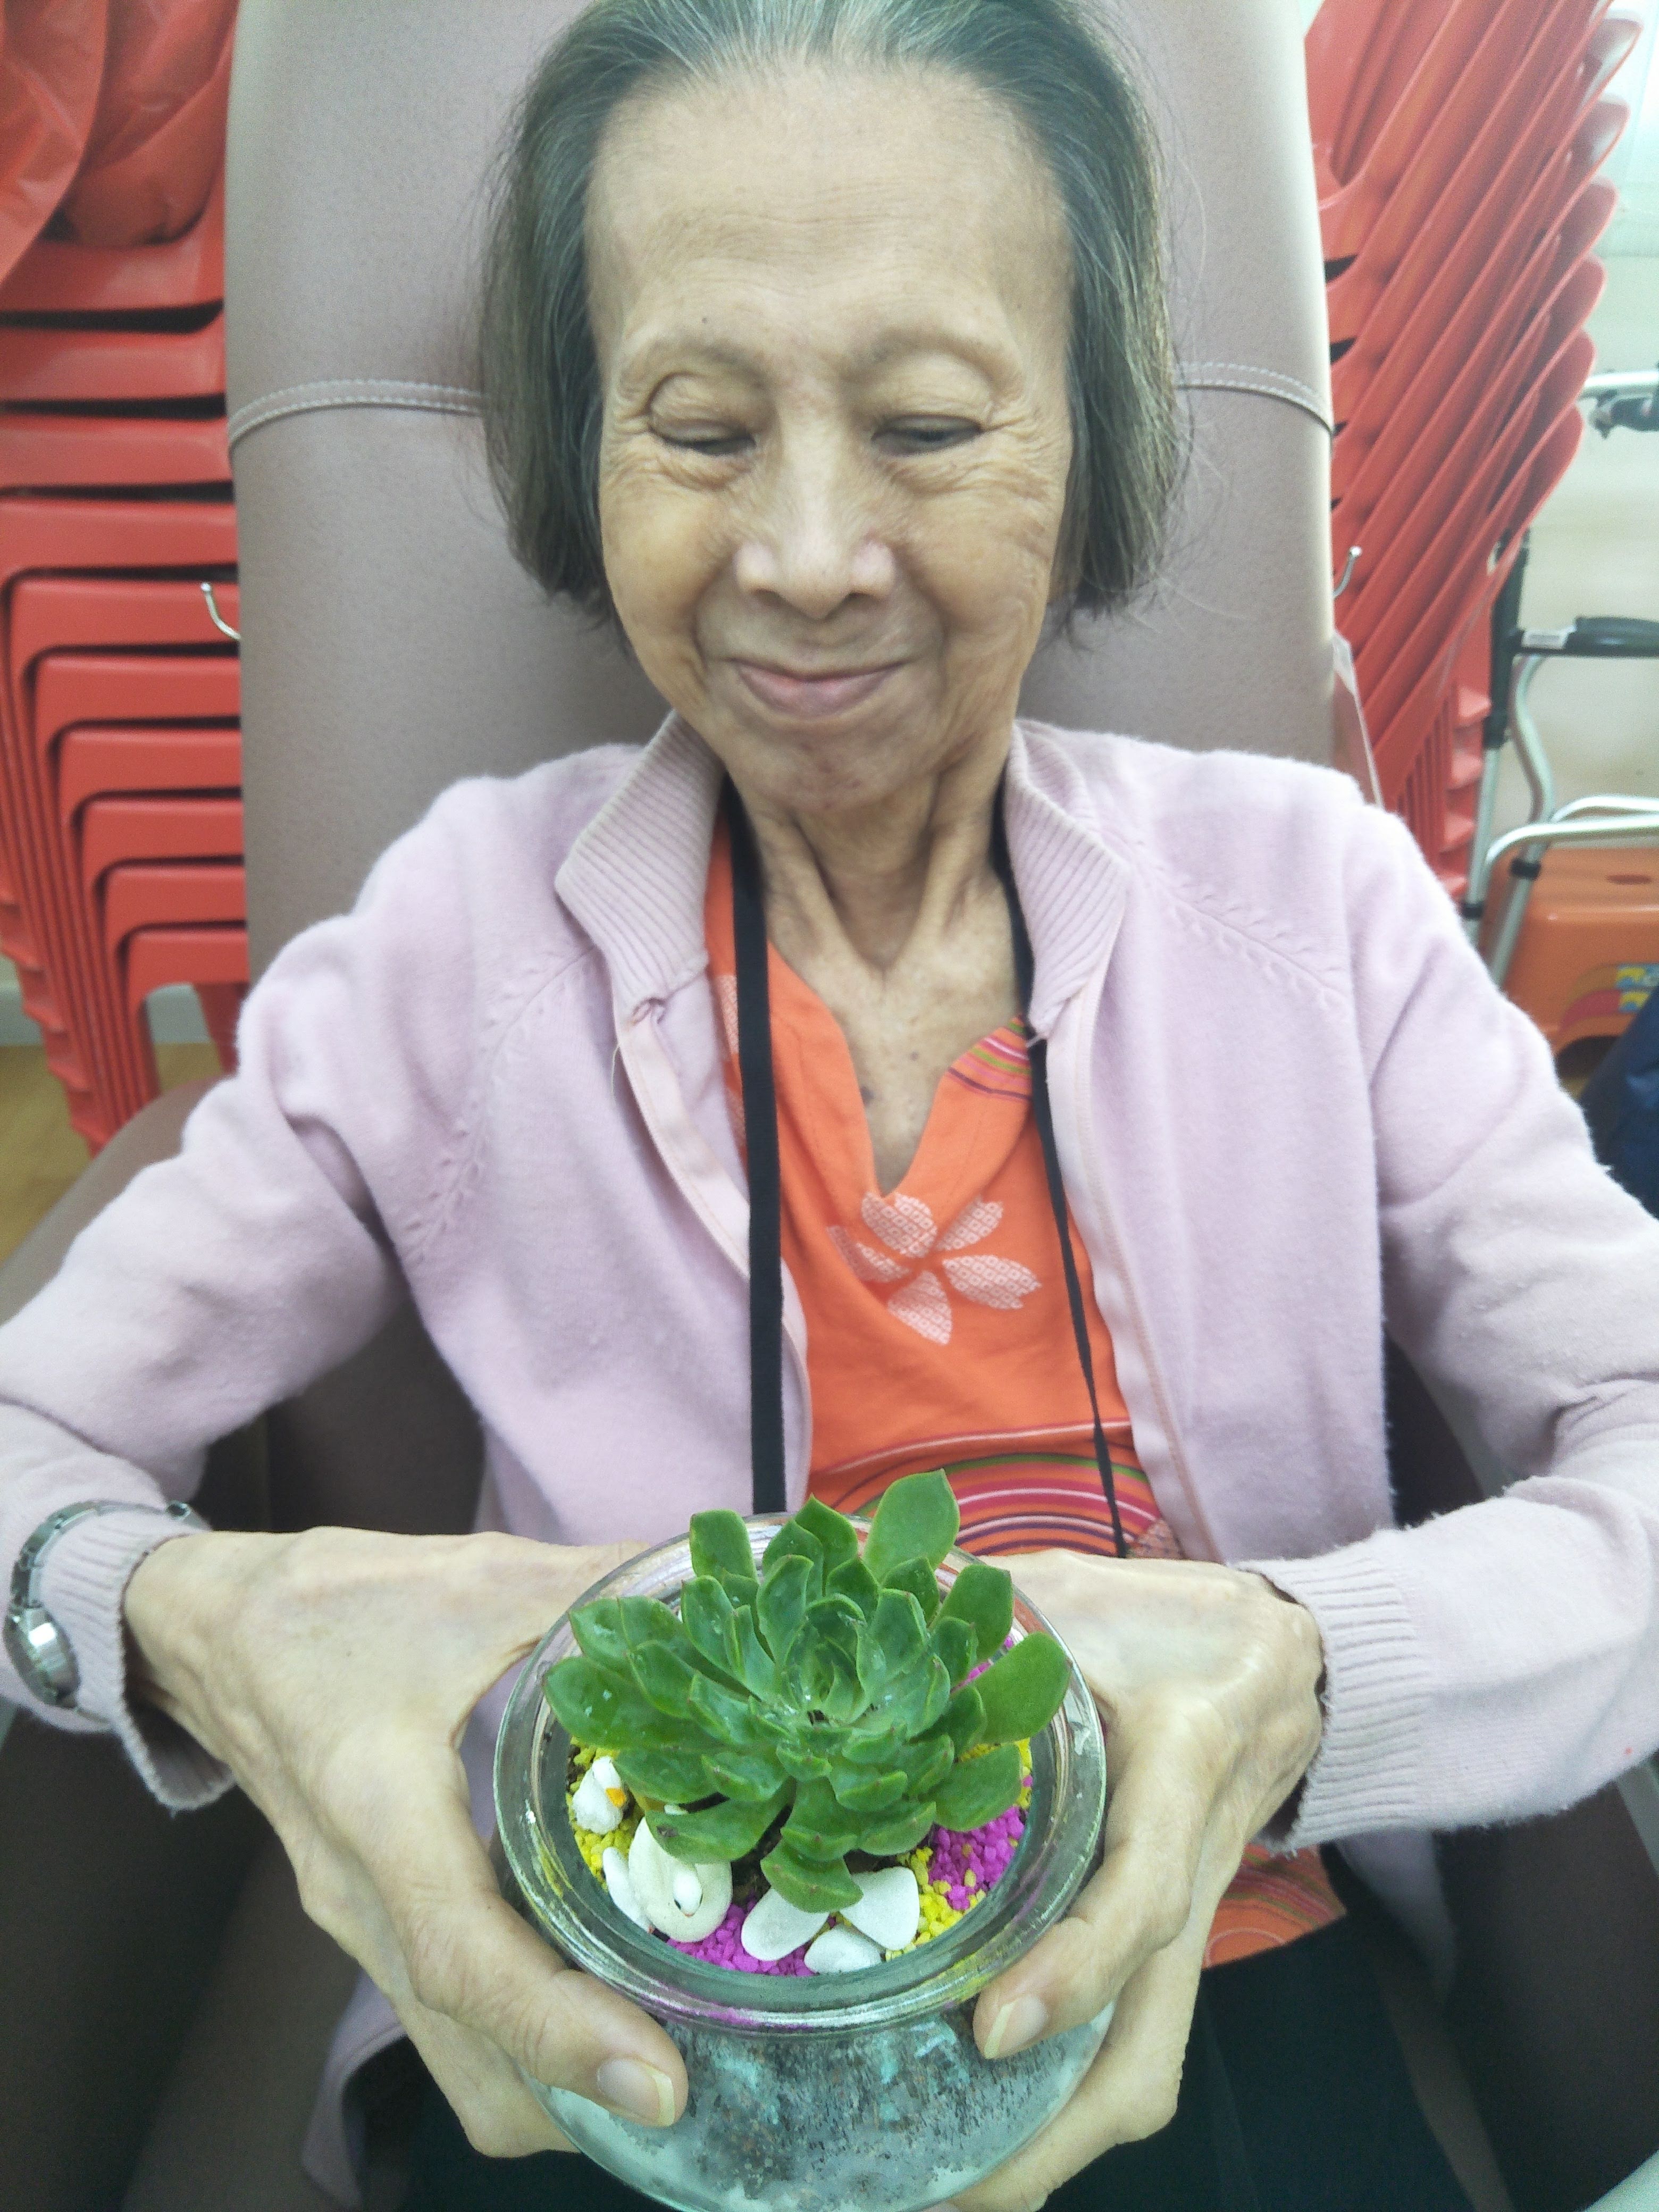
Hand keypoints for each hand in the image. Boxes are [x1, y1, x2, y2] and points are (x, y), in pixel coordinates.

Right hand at [124, 1526, 686, 2155]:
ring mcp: (357, 1926)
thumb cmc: (334, 1603)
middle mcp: (360, 1897)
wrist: (213, 1632)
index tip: (659, 2081)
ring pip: (458, 2064)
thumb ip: (596, 1588)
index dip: (562, 2030)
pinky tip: (601, 1996)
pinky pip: (448, 2029)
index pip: (464, 1958)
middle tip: (708, 2071)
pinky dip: (525, 2044)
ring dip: (556, 2087)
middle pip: (471, 2055)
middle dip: (583, 2093)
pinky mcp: (368, 1927)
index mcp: (380, 1808)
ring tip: (674, 2050)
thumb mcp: (472, 1579)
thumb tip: (713, 1588)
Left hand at [951, 1551, 1324, 2210]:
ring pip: (1141, 2066)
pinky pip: (1125, 2042)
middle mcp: (1185, 1872)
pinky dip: (1056, 2102)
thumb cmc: (1164, 1619)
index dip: (1075, 1968)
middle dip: (1050, 2139)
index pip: (1139, 1895)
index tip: (992, 2030)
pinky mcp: (1164, 1940)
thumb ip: (984, 1600)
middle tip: (936, 2191)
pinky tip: (971, 2128)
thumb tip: (864, 1585)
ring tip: (939, 2194)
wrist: (1279, 1654)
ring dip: (1050, 2147)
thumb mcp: (1078, 1592)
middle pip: (1146, 2047)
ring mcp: (1181, 1921)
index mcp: (1176, 1772)